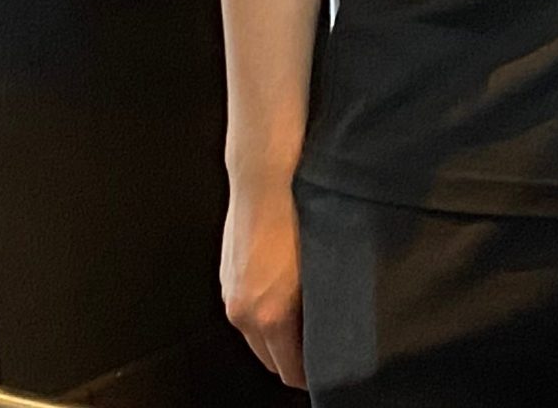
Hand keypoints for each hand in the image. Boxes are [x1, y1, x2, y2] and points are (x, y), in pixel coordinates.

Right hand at [222, 172, 306, 388]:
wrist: (265, 180)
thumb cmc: (300, 215)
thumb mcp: (320, 269)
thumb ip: (320, 308)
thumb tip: (331, 328)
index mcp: (270, 315)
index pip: (288, 370)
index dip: (310, 376)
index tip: (326, 371)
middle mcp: (244, 313)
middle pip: (268, 359)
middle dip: (291, 360)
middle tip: (318, 350)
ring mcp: (231, 295)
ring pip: (254, 337)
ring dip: (275, 337)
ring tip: (302, 321)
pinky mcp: (226, 279)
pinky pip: (244, 312)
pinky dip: (260, 315)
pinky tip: (281, 294)